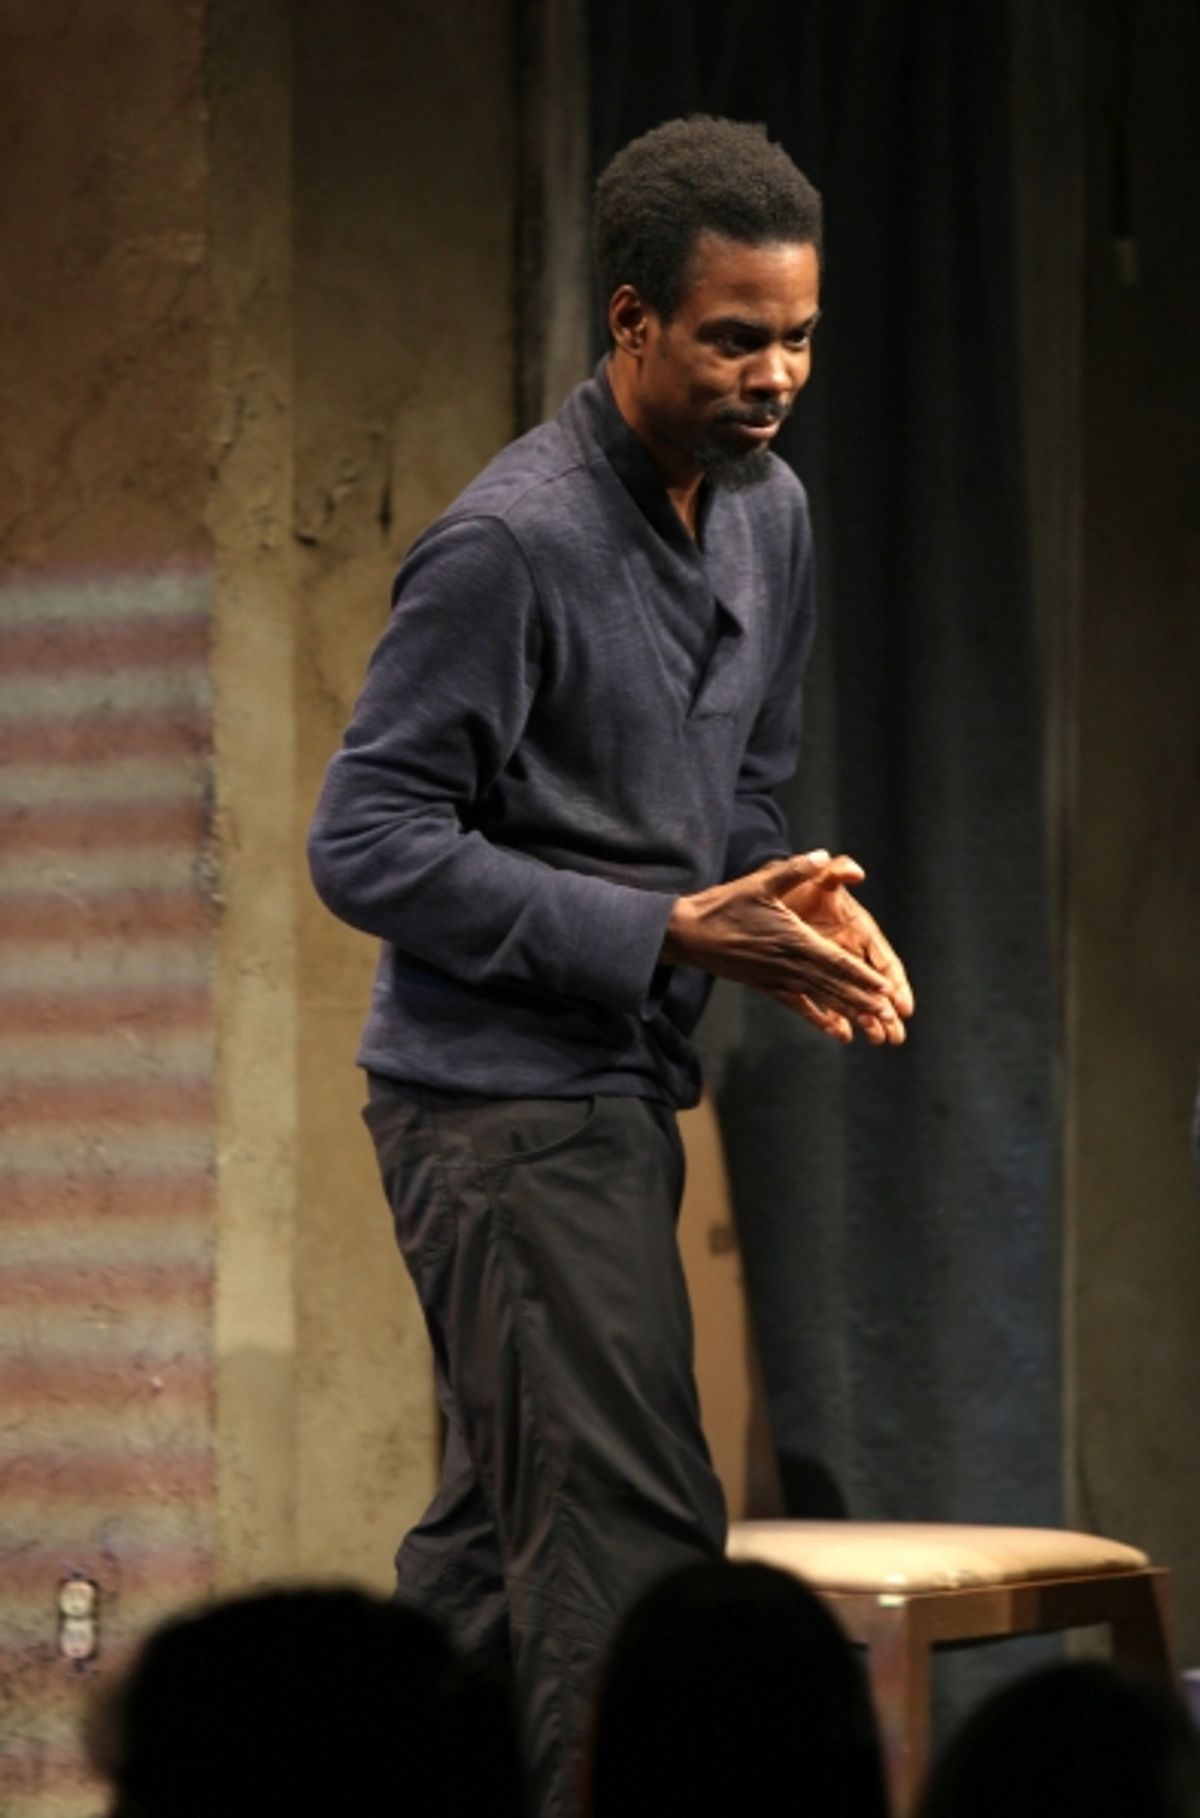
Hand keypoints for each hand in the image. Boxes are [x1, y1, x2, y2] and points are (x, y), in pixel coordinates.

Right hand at [661, 851, 902, 1040]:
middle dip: (863, 1000)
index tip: (885, 989)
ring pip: (820, 997)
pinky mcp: (766, 985)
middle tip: (889, 1015)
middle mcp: (789, 963)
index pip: (836, 961)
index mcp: (793, 938)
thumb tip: (823, 855)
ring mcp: (777, 978)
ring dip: (847, 1010)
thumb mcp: (760, 881)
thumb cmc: (725, 905)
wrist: (689, 934)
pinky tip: (834, 1030)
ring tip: (872, 1023)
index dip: (862, 976)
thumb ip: (794, 869)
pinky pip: (797, 1005)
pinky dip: (817, 1017)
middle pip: (833, 984)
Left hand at [779, 853, 913, 1044]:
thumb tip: (856, 872)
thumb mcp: (820, 876)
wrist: (773, 893)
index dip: (894, 982)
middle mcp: (850, 951)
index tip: (903, 1005)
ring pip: (852, 997)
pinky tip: (842, 1035)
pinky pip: (824, 1000)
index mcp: (859, 930)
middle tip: (897, 1036)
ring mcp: (830, 965)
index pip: (883, 960)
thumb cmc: (802, 885)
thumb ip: (838, 872)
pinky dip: (833, 1018)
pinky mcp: (809, 973)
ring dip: (865, 1018)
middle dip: (886, 1011)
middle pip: (872, 986)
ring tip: (878, 1041)